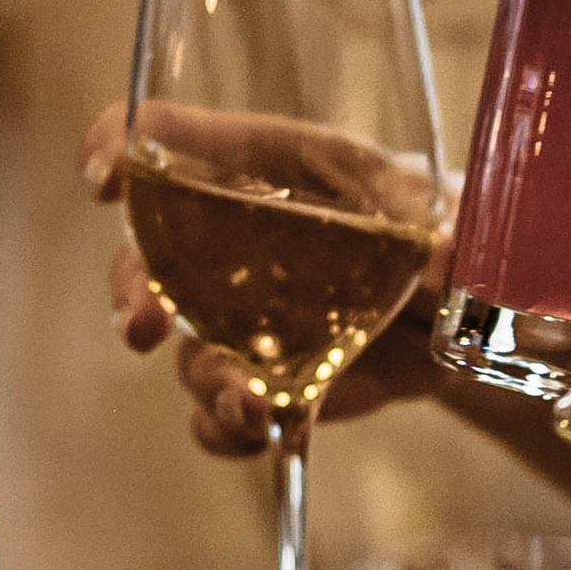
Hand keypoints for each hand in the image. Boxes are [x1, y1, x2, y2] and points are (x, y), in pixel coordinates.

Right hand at [81, 99, 450, 458]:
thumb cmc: (435, 221)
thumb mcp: (446, 205)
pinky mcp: (268, 383)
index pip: (168, 138)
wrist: (466, 304)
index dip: (120, 148)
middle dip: (131, 293)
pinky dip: (230, 432)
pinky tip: (264, 432)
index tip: (104, 177)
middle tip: (142, 325)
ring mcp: (239, 320)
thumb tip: (441, 258)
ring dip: (205, 380)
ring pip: (186, 352)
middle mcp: (230, 242)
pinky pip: (222, 416)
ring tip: (249, 403)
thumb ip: (443, 226)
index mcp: (265, 163)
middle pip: (145, 260)